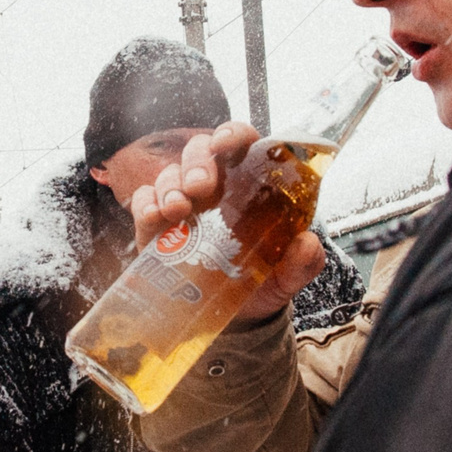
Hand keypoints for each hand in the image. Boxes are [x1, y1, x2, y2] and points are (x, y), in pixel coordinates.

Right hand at [128, 121, 325, 326]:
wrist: (235, 316)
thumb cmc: (262, 281)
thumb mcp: (288, 275)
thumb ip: (303, 261)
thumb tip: (307, 244)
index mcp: (249, 183)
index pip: (241, 142)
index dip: (231, 135)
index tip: (226, 145)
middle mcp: (215, 186)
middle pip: (199, 150)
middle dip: (196, 162)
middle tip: (200, 187)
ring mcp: (184, 203)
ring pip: (170, 173)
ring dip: (170, 184)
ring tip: (177, 209)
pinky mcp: (157, 225)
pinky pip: (144, 200)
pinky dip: (145, 203)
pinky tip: (153, 217)